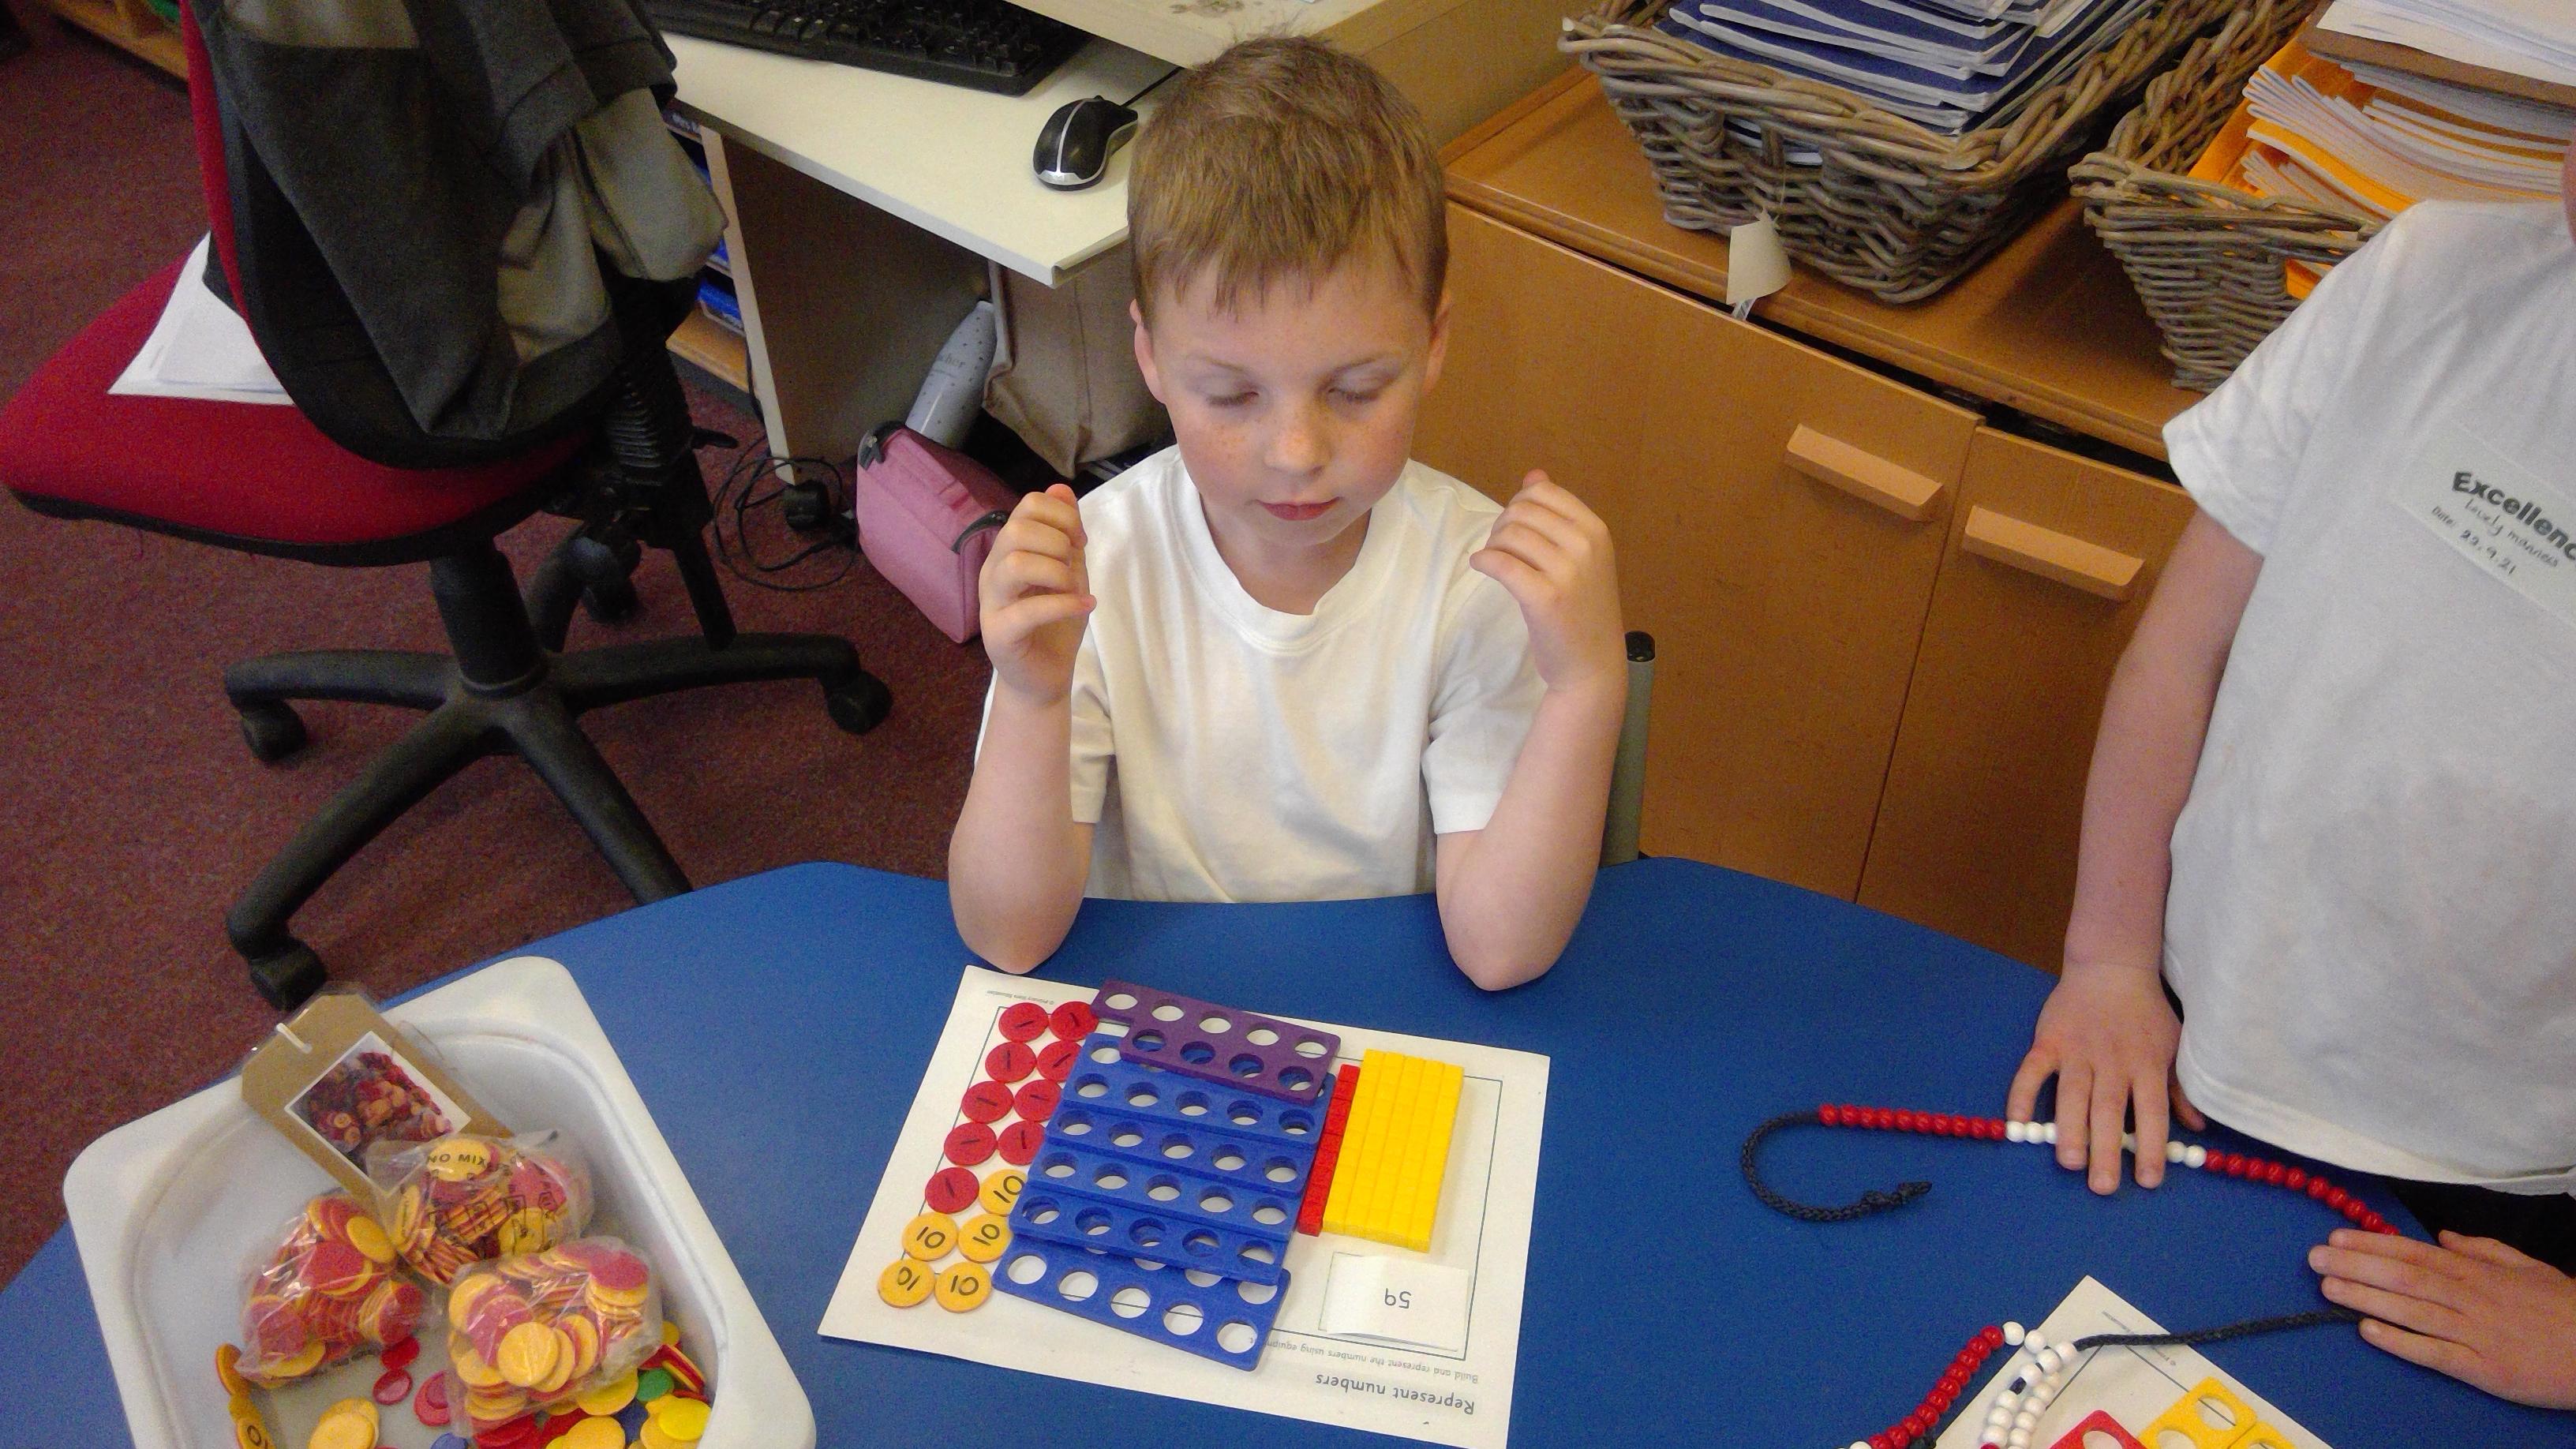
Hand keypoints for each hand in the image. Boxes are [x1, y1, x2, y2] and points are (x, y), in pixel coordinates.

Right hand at [978, 483, 1093, 705]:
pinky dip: (1064, 604)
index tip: (1080, 540)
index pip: (1026, 506)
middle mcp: (993, 573)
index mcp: (1007, 552)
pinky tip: (1086, 605)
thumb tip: (1060, 487)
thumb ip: (1065, 534)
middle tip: (1074, 564)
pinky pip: (1027, 610)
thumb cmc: (1054, 625)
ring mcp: (992, 604)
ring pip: (1015, 563)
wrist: (1043, 678)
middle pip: (1016, 529)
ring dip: (1057, 571)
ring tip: (1074, 587)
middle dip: (1058, 540)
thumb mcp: (1068, 571)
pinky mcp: (1000, 634)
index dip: (1062, 515)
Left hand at [1470, 471, 1622, 696]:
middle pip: (1521, 510)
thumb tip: (1533, 473)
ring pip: (1509, 534)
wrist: (1592, 665)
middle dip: (1502, 524)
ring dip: (1493, 545)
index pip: (1543, 491)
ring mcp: (1567, 571)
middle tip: (1501, 548)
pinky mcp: (1545, 597)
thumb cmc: (1583, 610)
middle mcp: (1585, 545)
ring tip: (1496, 562)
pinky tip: (1482, 567)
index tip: (1514, 527)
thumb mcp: (1582, 557)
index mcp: (1596, 530)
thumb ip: (1559, 515)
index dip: (1518, 504)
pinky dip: (1484, 561)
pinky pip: (1501, 563)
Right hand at [2007, 958, 2204, 1192]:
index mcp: (2146, 1064)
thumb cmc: (2146, 1014)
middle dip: (2105, 1149)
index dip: (2151, 1146)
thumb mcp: (2172, 1047)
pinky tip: (2017, 1122)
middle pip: (2109, 1109)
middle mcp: (2113, 1061)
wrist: (2111, 967)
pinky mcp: (2048, 1041)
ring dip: (2070, 1128)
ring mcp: (2078, 1050)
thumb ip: (2179, 1090)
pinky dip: (2023, 1094)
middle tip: (2102, 1186)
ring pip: (2073, 1094)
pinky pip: (2032, 1071)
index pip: (2152, 1111)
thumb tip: (2196, 1129)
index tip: (2148, 1180)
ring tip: (2069, 1162)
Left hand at [2312, 1228, 2575, 1407]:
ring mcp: (2475, 1333)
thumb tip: (2441, 1238)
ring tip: (2327, 1288)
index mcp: (2478, 1273)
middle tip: (2315, 1258)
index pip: (2414, 1254)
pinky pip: (2434, 1353)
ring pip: (2411, 1311)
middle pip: (2404, 1278)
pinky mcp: (2483, 1369)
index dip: (2372, 1245)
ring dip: (2365, 1298)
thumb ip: (2482, 1250)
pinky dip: (2400, 1342)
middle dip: (2356, 1266)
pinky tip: (2367, 1332)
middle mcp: (2470, 1298)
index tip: (2336, 1237)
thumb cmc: (2564, 1308)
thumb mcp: (2526, 1268)